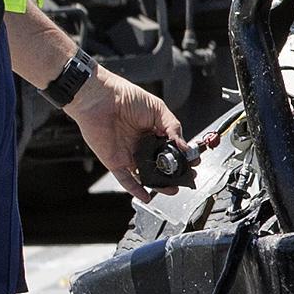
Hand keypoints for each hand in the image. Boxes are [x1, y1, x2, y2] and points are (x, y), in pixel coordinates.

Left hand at [67, 66, 186, 201]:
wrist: (99, 98)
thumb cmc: (125, 97)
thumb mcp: (158, 109)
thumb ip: (173, 127)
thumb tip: (184, 146)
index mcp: (153, 132)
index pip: (171, 150)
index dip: (183, 158)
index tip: (193, 163)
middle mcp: (142, 146)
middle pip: (161, 165)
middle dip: (174, 174)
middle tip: (187, 178)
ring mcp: (129, 155)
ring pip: (146, 175)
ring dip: (159, 185)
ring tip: (172, 189)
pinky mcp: (115, 162)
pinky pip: (126, 180)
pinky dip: (136, 190)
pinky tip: (147, 196)